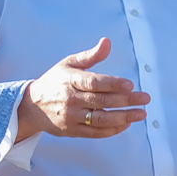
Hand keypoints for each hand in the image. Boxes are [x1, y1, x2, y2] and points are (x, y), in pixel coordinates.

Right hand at [17, 39, 147, 140]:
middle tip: (145, 98)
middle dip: (126, 101)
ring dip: (124, 118)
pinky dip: (113, 130)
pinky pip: (96, 133)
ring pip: (100, 120)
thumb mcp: (69, 64)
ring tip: (141, 113)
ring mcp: (72, 117)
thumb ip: (91, 56)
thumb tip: (107, 42)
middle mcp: (71, 99)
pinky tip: (127, 123)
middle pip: (102, 102)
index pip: (93, 82)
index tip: (130, 85)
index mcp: (70, 80)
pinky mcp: (73, 131)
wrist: (31, 106)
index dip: (112, 84)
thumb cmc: (55, 82)